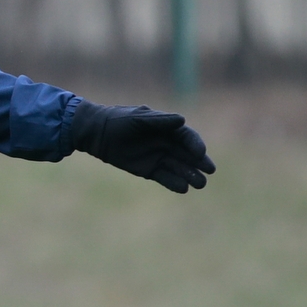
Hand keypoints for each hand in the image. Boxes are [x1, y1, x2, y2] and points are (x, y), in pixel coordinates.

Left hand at [70, 100, 215, 192]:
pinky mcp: (149, 170)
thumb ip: (159, 121)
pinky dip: (174, 183)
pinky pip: (165, 178)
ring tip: (200, 184)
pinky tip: (183, 188)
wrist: (96, 133)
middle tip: (210, 170)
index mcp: (166, 128)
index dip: (195, 144)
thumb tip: (182, 120)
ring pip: (179, 168)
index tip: (200, 152)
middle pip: (188, 154)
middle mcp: (166, 144)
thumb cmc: (118, 120)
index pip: (187, 137)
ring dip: (191, 175)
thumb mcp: (138, 118)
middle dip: (199, 162)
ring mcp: (158, 157)